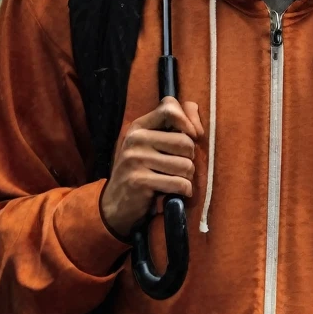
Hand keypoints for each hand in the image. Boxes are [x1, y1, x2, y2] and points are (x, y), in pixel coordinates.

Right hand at [99, 97, 203, 240]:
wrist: (114, 206)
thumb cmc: (141, 173)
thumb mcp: (151, 146)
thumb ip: (175, 128)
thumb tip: (197, 128)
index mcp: (138, 127)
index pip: (169, 107)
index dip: (187, 121)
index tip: (191, 136)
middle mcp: (135, 139)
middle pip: (185, 142)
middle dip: (189, 159)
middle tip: (177, 168)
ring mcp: (135, 159)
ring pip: (186, 165)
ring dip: (187, 178)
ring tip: (172, 181)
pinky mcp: (139, 180)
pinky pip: (180, 183)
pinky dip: (184, 191)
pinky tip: (173, 194)